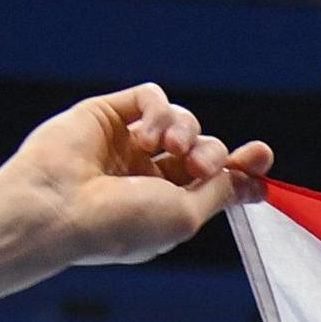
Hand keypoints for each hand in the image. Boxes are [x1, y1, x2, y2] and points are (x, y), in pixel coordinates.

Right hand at [0, 84, 273, 309]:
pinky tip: (143, 136)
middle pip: (204, 148)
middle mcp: (149, 175)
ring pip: (182, 120)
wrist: (58, 208)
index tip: (262, 157)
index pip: (215, 181)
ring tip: (170, 148)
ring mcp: (128, 143)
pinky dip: (159, 111)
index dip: (242, 168)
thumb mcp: (185, 216)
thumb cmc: (120, 224)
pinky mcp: (107, 114)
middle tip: (197, 164)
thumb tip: (248, 175)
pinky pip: (151, 96)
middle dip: (212, 153)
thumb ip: (219, 192)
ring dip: (186, 130)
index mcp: (168, 206)